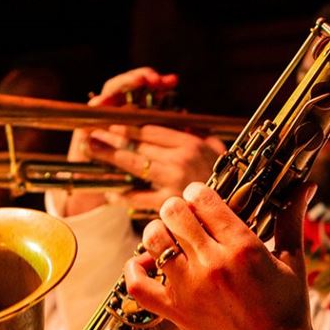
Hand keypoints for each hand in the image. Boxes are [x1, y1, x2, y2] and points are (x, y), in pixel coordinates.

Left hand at [64, 68, 224, 215]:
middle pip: (139, 144)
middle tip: (91, 132)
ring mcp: (173, 182)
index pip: (152, 130)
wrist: (238, 212)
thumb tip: (179, 117)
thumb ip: (197, 134)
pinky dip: (122, 195)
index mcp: (191, 144)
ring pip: (135, 164)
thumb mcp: (217, 151)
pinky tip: (110, 193)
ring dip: (109, 156)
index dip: (128, 125)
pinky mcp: (169, 205)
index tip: (111, 122)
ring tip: (91, 150)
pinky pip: (139, 198)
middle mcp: (181, 160)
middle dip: (112, 137)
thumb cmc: (228, 180)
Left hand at [124, 182, 316, 329]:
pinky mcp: (175, 312)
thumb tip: (304, 186)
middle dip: (178, 208)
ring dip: (158, 232)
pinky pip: (137, 285)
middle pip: (174, 213)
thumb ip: (291, 219)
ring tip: (170, 238)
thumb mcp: (293, 262)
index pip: (204, 199)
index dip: (199, 193)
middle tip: (186, 218)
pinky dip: (134, 270)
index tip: (202, 198)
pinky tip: (145, 264)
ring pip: (154, 240)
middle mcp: (212, 264)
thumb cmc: (289, 312)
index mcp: (243, 247)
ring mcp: (190, 288)